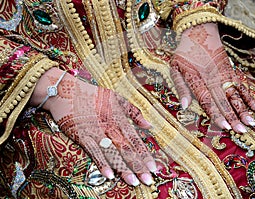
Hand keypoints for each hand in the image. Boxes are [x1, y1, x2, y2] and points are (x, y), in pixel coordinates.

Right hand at [30, 68, 155, 185]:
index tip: (153, 168)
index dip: (145, 154)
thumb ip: (134, 112)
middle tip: (147, 180)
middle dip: (137, 165)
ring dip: (122, 168)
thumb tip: (149, 125)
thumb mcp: (117, 98)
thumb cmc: (93, 95)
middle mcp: (110, 126)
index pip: (135, 140)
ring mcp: (96, 131)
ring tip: (132, 181)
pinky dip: (101, 163)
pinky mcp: (81, 135)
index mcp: (120, 118)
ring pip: (112, 152)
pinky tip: (109, 175)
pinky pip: (93, 151)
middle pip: (126, 148)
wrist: (66, 91)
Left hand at [171, 23, 254, 132]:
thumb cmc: (184, 53)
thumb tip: (184, 106)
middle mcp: (212, 78)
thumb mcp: (175, 68)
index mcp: (197, 79)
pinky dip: (249, 95)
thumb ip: (180, 87)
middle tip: (242, 131)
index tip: (225, 126)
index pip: (207, 100)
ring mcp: (223, 74)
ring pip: (234, 93)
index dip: (216, 114)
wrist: (199, 32)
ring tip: (251, 122)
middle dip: (233, 116)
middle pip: (223, 100)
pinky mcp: (230, 70)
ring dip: (243, 108)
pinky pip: (240, 84)